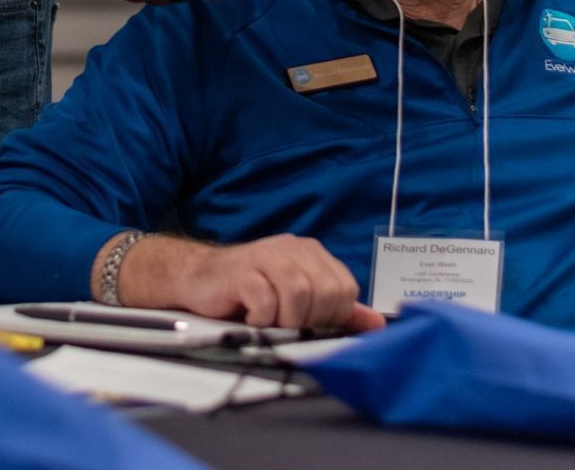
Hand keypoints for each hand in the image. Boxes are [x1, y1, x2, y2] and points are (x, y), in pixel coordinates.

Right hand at [115, 233, 385, 332]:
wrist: (196, 280)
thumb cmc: (249, 294)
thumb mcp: (298, 303)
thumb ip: (337, 312)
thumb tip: (378, 324)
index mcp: (312, 253)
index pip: (345, 287)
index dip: (333, 316)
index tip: (310, 326)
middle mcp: (292, 248)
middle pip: (324, 292)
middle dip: (309, 321)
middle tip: (286, 327)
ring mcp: (267, 255)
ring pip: (299, 294)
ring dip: (286, 321)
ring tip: (269, 325)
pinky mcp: (242, 269)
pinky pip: (266, 300)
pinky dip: (262, 319)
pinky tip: (251, 319)